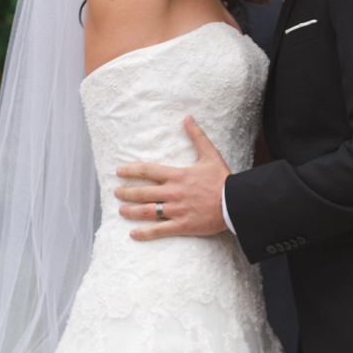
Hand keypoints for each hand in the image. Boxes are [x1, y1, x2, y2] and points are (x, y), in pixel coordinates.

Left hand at [115, 116, 230, 239]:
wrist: (236, 203)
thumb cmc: (223, 180)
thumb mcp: (211, 155)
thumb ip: (197, 137)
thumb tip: (188, 118)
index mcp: (177, 175)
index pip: (147, 171)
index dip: (131, 171)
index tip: (119, 172)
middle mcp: (173, 193)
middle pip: (142, 192)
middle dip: (126, 192)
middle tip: (116, 192)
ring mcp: (176, 210)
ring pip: (147, 211)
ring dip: (131, 211)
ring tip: (121, 209)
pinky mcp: (182, 225)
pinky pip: (159, 230)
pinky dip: (145, 233)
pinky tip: (133, 234)